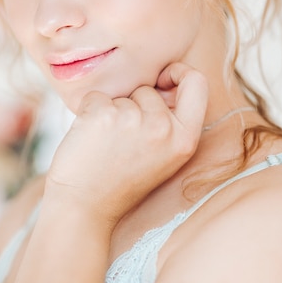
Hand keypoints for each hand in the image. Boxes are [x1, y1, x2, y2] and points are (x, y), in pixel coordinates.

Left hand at [46, 63, 207, 225]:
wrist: (84, 209)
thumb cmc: (121, 180)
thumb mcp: (165, 155)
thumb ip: (171, 120)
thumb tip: (162, 79)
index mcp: (186, 139)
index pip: (197, 83)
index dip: (179, 73)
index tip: (161, 80)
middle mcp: (164, 128)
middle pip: (148, 89)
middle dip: (132, 106)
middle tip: (122, 141)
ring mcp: (133, 121)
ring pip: (121, 95)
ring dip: (110, 113)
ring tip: (106, 145)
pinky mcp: (103, 116)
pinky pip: (96, 97)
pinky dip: (89, 112)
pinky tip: (90, 140)